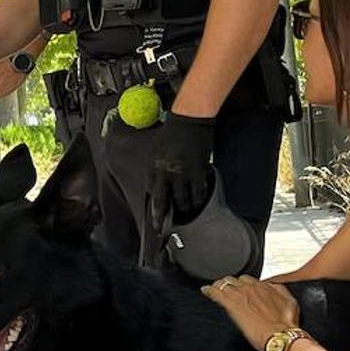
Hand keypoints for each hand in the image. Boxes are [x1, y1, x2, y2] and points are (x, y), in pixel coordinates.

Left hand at [148, 112, 216, 226]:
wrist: (189, 121)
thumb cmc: (171, 133)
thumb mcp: (156, 151)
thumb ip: (156, 168)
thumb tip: (158, 183)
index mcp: (153, 167)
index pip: (151, 191)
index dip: (153, 204)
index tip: (154, 213)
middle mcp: (166, 174)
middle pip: (162, 202)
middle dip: (161, 218)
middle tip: (162, 229)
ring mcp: (183, 174)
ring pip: (183, 201)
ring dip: (184, 209)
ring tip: (186, 214)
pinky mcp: (198, 172)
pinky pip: (198, 193)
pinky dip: (198, 200)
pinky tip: (199, 203)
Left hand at [201, 275, 299, 350]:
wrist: (280, 336)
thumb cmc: (286, 325)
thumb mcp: (290, 302)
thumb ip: (279, 291)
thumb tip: (273, 288)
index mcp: (265, 286)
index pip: (248, 279)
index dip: (242, 284)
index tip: (240, 288)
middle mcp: (252, 287)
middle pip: (235, 279)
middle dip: (230, 284)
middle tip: (227, 290)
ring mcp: (240, 294)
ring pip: (224, 283)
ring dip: (219, 286)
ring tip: (215, 289)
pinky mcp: (231, 304)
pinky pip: (215, 292)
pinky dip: (209, 290)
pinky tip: (205, 291)